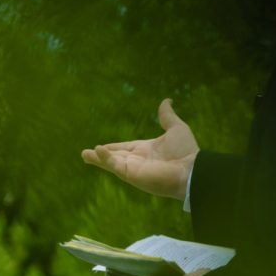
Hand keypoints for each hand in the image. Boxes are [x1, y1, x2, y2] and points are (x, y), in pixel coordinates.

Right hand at [81, 99, 198, 200]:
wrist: (191, 168)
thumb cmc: (186, 151)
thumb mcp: (176, 128)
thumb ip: (167, 116)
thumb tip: (167, 100)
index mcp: (146, 150)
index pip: (125, 148)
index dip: (113, 147)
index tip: (101, 146)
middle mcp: (138, 161)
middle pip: (114, 157)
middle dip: (100, 156)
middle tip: (86, 153)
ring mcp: (133, 169)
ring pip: (111, 162)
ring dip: (98, 158)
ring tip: (84, 154)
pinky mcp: (131, 175)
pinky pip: (115, 166)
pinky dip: (105, 159)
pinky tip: (97, 150)